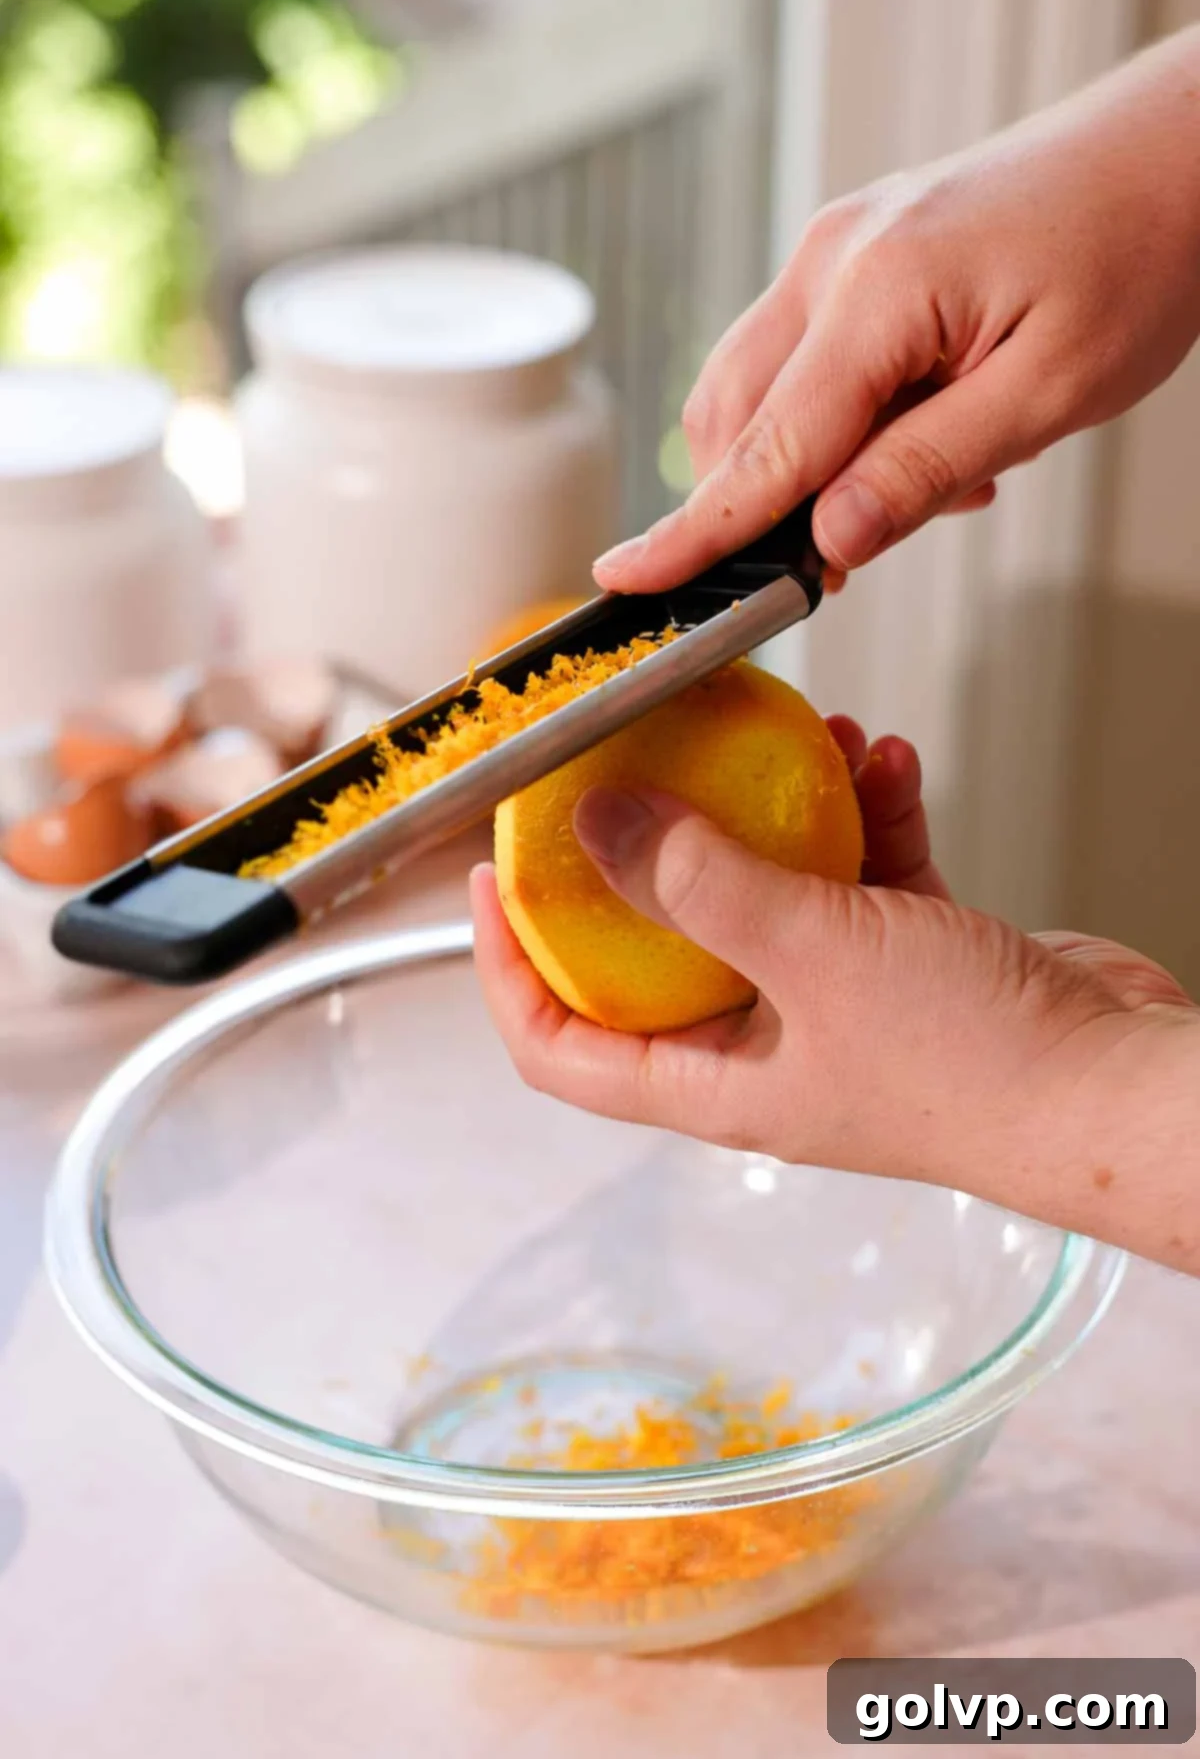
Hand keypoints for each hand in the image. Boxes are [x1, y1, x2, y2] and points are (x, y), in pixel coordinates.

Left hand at [471, 719, 1199, 1272]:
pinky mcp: (908, 957)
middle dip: (644, 854)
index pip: (563, 1045)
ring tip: (786, 740)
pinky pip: (857, 871)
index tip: (491, 879)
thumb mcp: (813, 954)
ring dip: (768, 812)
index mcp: (716, 1081)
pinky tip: (881, 760)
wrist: (1117, 1085)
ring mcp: (839, 1000)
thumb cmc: (978, 1065)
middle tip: (626, 770)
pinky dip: (862, 813)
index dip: (505, 968)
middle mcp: (767, 1045)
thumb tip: (596, 828)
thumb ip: (699, 884)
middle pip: (655, 950)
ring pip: (766, 891)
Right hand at [593, 28, 1199, 593]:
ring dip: (802, 468)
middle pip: (735, 422)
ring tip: (924, 477)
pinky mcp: (848, 255)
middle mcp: (830, 260)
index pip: (765, 448)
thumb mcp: (1049, 393)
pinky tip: (917, 431)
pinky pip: (797, 361)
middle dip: (768, 509)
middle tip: (854, 557)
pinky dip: (829, 424)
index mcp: (878, 291)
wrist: (1168, 154)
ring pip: (754, 393)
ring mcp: (831, 251)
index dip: (694, 531)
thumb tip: (832, 541)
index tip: (624, 579)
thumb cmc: (1134, 255)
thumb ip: (926, 469)